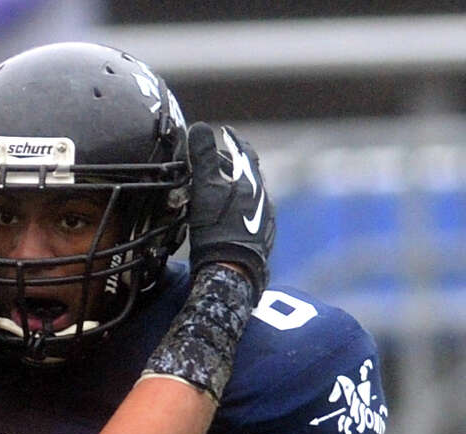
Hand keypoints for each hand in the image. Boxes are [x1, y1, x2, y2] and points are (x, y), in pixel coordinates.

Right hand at [186, 122, 274, 297]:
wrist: (231, 274)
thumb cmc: (216, 230)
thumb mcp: (205, 189)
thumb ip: (203, 157)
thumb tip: (200, 126)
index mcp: (253, 183)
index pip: (244, 151)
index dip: (233, 139)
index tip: (224, 131)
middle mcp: (265, 200)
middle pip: (249, 174)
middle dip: (233, 166)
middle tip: (216, 162)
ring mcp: (266, 223)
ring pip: (251, 197)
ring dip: (236, 190)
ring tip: (221, 191)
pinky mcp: (262, 243)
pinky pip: (252, 218)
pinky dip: (240, 211)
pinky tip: (230, 219)